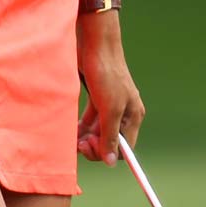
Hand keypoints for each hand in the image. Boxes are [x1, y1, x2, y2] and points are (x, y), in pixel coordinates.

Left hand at [76, 11, 143, 164]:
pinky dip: (81, 127)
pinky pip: (89, 120)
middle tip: (79, 144)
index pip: (123, 148)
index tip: (90, 147)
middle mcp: (123, 113)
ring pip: (97, 132)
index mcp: (133, 116)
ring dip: (85, 139)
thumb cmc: (106, 73)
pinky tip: (72, 130)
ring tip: (73, 139)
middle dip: (94, 146)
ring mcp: (109, 106)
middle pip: (109, 141)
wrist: (95, 44)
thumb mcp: (110, 107)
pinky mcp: (96, 98)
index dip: (106, 152)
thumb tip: (110, 162)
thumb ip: (110, 135)